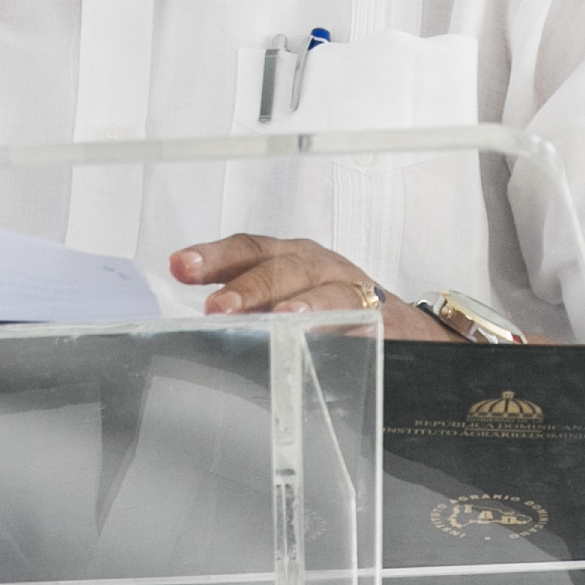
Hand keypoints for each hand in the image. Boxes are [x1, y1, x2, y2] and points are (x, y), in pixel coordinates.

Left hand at [171, 235, 451, 338]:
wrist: (404, 331)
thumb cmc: (333, 316)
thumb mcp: (286, 307)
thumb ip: (248, 314)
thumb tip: (198, 334)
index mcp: (287, 259)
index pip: (247, 250)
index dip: (213, 256)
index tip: (180, 265)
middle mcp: (314, 264)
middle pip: (276, 262)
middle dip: (245, 283)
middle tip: (216, 307)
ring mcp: (345, 284)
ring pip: (313, 282)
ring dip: (289, 299)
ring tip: (268, 317)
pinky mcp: (374, 311)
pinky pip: (351, 311)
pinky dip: (330, 318)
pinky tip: (312, 330)